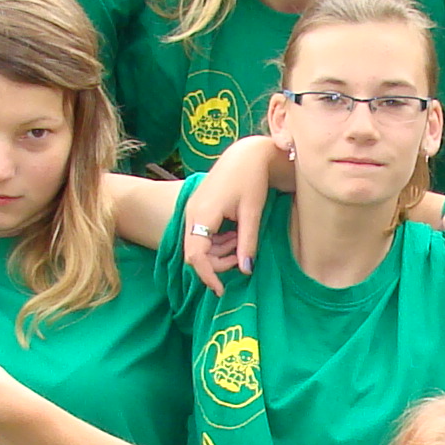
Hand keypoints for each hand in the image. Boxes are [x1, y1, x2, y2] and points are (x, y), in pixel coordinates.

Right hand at [180, 134, 284, 290]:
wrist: (245, 154)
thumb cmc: (250, 179)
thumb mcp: (252, 213)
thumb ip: (248, 242)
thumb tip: (246, 270)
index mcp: (202, 214)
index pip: (196, 256)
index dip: (207, 276)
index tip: (221, 290)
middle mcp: (192, 214)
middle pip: (195, 253)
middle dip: (217, 262)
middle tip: (241, 258)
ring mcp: (192, 211)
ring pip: (199, 245)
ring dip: (219, 251)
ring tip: (241, 241)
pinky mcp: (198, 209)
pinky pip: (201, 235)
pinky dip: (217, 242)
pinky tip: (235, 234)